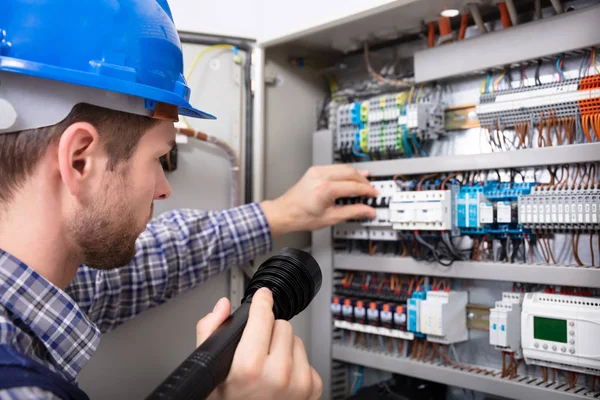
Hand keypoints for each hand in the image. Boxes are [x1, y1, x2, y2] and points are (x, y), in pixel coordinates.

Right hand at [197, 289, 321, 399]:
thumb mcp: (210, 372)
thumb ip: (210, 331)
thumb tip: (223, 307)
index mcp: (250, 368)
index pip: (263, 316)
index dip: (261, 302)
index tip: (262, 297)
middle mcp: (279, 375)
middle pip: (281, 324)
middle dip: (268, 333)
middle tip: (256, 351)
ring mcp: (300, 382)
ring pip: (296, 339)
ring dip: (283, 347)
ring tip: (267, 368)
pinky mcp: (314, 388)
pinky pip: (307, 357)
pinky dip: (295, 363)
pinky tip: (280, 379)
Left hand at [260, 165, 377, 235]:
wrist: (285, 212)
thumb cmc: (301, 216)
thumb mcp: (331, 218)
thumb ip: (352, 212)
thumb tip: (368, 211)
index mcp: (325, 189)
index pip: (353, 186)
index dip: (367, 190)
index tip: (374, 194)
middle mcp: (320, 176)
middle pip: (350, 173)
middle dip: (363, 180)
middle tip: (371, 189)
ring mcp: (316, 171)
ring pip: (343, 167)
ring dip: (356, 174)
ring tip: (365, 181)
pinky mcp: (314, 170)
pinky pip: (335, 167)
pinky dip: (345, 172)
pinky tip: (351, 177)